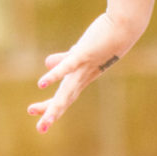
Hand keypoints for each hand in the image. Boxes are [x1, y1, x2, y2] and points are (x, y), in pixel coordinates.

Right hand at [27, 13, 132, 133]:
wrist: (124, 26)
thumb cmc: (104, 37)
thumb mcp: (80, 51)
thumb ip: (64, 59)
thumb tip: (47, 62)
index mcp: (82, 77)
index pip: (64, 96)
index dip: (50, 106)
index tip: (32, 112)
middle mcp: (84, 76)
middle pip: (66, 98)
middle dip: (52, 114)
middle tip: (40, 130)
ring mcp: (84, 67)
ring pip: (68, 90)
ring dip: (55, 106)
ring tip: (44, 120)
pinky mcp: (84, 54)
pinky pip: (68, 67)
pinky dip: (55, 75)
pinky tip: (41, 84)